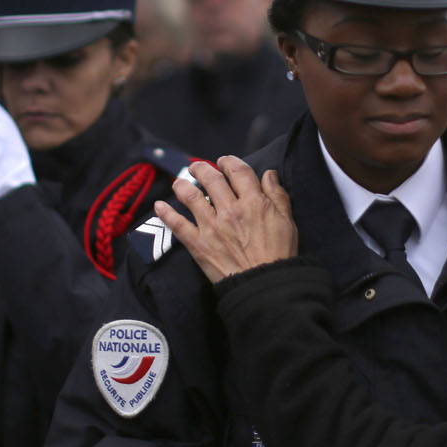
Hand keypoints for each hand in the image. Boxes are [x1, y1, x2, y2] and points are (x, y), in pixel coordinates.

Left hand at [154, 155, 298, 282]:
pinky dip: (166, 213)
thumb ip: (277, 195)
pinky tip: (159, 206)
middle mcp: (230, 210)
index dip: (229, 162)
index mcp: (253, 202)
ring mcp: (211, 226)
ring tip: (179, 183)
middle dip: (202, 168)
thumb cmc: (279, 255)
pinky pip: (177, 225)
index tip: (224, 162)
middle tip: (196, 168)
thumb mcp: (287, 221)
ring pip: (190, 196)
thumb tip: (268, 174)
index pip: (237, 171)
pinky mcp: (199, 244)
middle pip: (211, 179)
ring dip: (182, 185)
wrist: (264, 285)